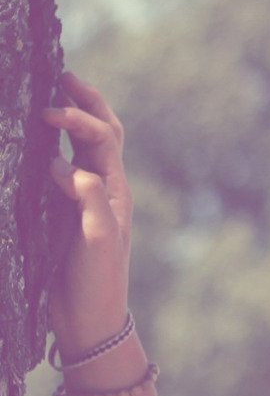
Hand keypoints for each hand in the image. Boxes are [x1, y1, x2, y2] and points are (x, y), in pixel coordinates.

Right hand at [40, 70, 133, 340]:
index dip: (79, 118)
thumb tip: (62, 164)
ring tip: (50, 94)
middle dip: (86, 102)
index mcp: (115, 191)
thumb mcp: (98, 238)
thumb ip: (88, 198)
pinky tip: (29, 138)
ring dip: (72, 119)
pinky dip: (50, 148)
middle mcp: (103, 190)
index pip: (104, 138)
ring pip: (83, 149)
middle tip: (62, 76)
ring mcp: (83, 200)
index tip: (48, 113)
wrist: (89, 319)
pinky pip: (60, 171)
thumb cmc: (97, 280)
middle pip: (103, 133)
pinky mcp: (63, 214)